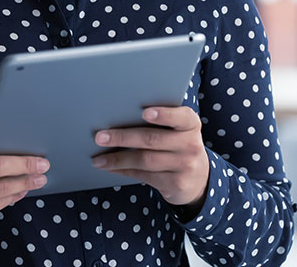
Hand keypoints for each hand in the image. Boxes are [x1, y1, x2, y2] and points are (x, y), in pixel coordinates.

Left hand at [92, 106, 209, 210]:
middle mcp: (191, 145)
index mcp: (191, 124)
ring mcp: (185, 166)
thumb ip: (161, 122)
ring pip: (145, 160)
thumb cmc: (179, 145)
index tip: (144, 112)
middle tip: (100, 137)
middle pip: (152, 139)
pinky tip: (110, 167)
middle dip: (123, 137)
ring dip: (117, 159)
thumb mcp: (179, 131)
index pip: (181, 116)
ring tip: (98, 158)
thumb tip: (119, 116)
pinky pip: (143, 176)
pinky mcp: (175, 184)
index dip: (163, 114)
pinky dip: (123, 170)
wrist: (198, 179)